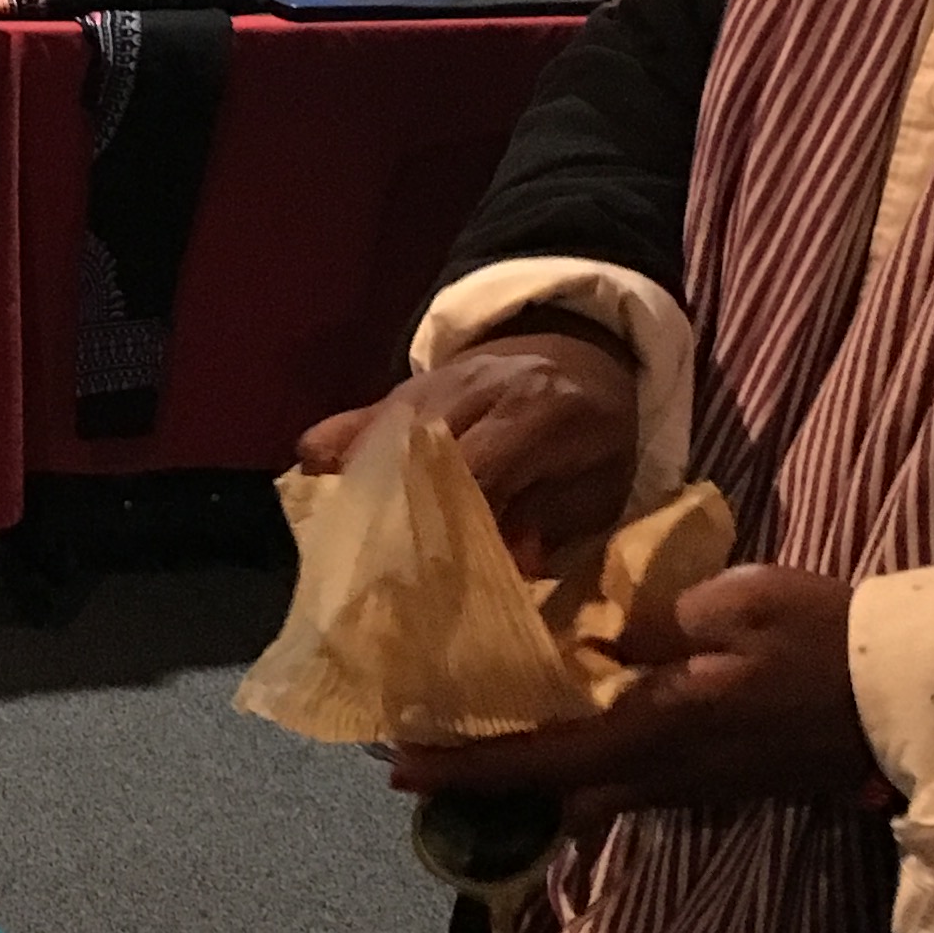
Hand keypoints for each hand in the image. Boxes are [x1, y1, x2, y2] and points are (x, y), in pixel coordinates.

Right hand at [298, 332, 639, 566]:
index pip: (481, 471)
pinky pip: (351, 422)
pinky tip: (333, 500)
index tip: (443, 579)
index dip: (457, 526)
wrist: (586, 353)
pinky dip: (336, 462)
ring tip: (360, 552)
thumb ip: (552, 522)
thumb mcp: (599, 485)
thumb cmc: (597, 436)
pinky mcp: (403, 386)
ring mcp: (435, 381)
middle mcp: (481, 385)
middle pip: (418, 453)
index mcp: (542, 409)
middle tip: (392, 576)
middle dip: (403, 518)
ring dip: (364, 498)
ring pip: (378, 439)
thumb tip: (510, 566)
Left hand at [389, 565, 879, 826]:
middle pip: (555, 791)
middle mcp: (664, 776)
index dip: (469, 763)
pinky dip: (584, 767)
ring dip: (534, 776)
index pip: (542, 758)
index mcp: (658, 730)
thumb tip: (596, 640)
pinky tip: (572, 733)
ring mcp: (693, 787)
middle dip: (488, 779)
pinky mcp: (719, 784)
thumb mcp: (736, 604)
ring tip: (484, 743)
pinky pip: (631, 784)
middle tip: (424, 755)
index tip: (400, 764)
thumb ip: (656, 624)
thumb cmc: (825, 637)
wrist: (908, 698)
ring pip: (591, 793)